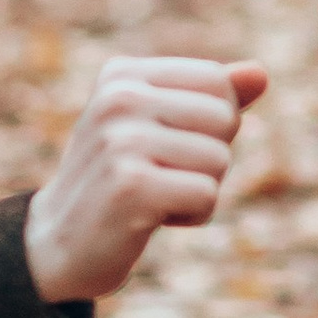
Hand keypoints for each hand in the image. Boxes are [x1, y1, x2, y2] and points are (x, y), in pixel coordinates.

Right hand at [24, 55, 266, 304]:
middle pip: (225, 118)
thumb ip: (212, 98)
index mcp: (123, 74)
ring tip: (153, 197)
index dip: (213, 124)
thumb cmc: (120, 179)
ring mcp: (120, 141)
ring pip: (219, 159)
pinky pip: (207, 195)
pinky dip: (190, 215)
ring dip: (199, 189)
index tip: (167, 144)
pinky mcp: (130, 186)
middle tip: (160, 176)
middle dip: (209, 158)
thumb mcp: (161, 128)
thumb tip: (260, 73)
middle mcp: (117, 99)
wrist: (57, 244)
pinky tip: (150, 219)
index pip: (218, 82)